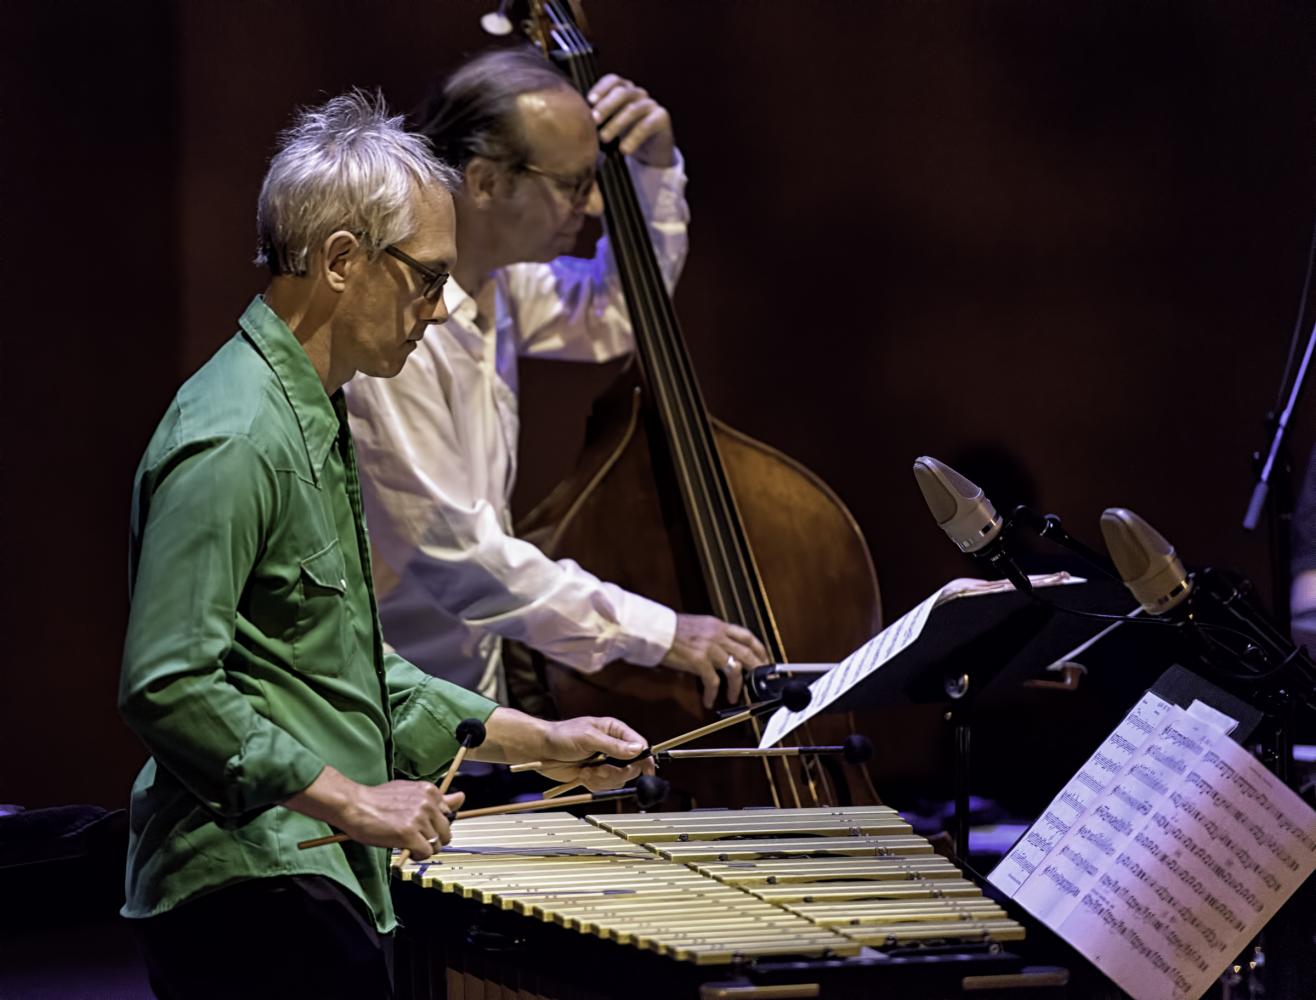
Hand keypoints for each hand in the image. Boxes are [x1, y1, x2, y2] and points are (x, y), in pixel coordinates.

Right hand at [285, 765, 464, 857]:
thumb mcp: (410, 792)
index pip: (448, 814)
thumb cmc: (377, 799)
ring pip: (436, 844)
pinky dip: (417, 855)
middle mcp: (427, 803)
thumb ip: (437, 798)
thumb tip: (461, 797)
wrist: (354, 804)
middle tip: (415, 838)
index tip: (424, 828)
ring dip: (423, 848)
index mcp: (429, 791)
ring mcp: (419, 818)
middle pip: (446, 831)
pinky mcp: (409, 834)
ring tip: (407, 842)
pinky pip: (425, 853)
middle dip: (433, 839)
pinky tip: (405, 849)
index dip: (435, 824)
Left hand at [534, 715, 655, 790]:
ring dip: (603, 779)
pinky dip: (595, 783)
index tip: (647, 771)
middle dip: (617, 773)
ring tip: (587, 771)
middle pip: (632, 766)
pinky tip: (582, 775)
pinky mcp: (596, 775)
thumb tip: (638, 749)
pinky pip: (606, 786)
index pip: (639, 744)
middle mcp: (614, 746)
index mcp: (615, 731)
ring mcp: (605, 762)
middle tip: (601, 770)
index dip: (645, 758)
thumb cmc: (562, 737)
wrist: (542, 751)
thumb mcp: (589, 738)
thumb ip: (613, 746)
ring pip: (619, 779)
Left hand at [588, 74, 673, 166]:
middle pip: (622, 93)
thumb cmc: (624, 136)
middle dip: (606, 106)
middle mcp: (638, 93)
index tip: (589, 101)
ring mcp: (651, 104)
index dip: (601, 88)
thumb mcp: (608, 125)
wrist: (650, 154)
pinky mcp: (662, 118)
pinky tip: (624, 150)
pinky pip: (646, 125)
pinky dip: (633, 138)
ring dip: (616, 124)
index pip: (613, 81)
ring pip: (632, 109)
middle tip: (594, 121)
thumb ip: (596, 119)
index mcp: (623, 90)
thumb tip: (573, 120)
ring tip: (604, 139)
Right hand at [660, 614, 768, 709]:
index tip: (764, 660)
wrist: (654, 630)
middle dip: (757, 670)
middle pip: (747, 654)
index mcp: (718, 626)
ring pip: (734, 670)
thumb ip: (713, 635)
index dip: (760, 650)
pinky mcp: (698, 660)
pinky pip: (713, 681)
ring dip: (736, 687)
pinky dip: (713, 693)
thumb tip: (723, 648)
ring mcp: (709, 647)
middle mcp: (717, 635)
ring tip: (734, 697)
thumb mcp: (698, 626)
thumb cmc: (671, 629)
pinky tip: (709, 700)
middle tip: (758, 683)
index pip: (747, 636)